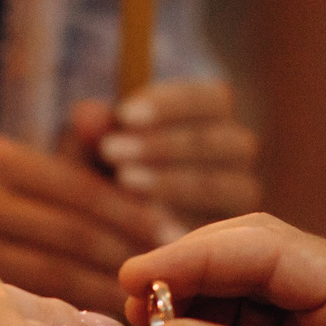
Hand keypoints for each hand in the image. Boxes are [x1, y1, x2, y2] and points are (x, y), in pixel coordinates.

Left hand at [62, 79, 259, 227]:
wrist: (126, 213)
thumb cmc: (115, 162)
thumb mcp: (100, 143)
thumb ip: (96, 127)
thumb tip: (84, 114)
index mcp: (214, 110)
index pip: (209, 99)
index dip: (168, 105)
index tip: (123, 115)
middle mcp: (237, 146)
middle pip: (216, 140)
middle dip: (162, 145)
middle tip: (111, 151)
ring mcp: (240, 189)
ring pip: (217, 183)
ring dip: (169, 182)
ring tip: (123, 181)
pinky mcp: (231, 227)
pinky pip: (215, 226)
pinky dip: (178, 222)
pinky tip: (143, 220)